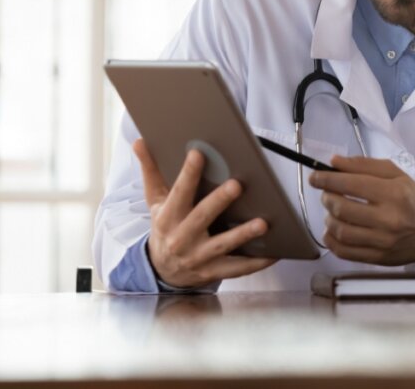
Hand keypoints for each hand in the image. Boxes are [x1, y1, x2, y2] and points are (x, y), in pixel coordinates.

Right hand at [135, 138, 276, 288]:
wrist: (161, 270)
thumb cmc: (165, 227)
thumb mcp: (155, 201)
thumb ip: (151, 171)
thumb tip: (139, 141)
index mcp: (167, 217)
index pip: (178, 192)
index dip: (187, 174)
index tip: (198, 153)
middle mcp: (181, 238)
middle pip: (201, 217)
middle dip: (219, 201)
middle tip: (237, 184)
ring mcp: (197, 257)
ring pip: (221, 245)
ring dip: (242, 235)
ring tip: (263, 223)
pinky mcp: (212, 271)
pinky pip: (237, 269)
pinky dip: (256, 263)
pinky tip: (274, 252)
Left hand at [309, 155, 414, 264]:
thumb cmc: (413, 199)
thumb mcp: (396, 174)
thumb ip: (364, 165)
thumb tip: (334, 163)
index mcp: (393, 193)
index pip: (351, 184)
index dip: (327, 179)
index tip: (315, 177)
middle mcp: (388, 218)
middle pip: (341, 208)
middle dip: (327, 197)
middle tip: (328, 193)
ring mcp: (382, 241)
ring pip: (340, 231)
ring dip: (328, 218)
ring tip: (333, 211)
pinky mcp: (377, 258)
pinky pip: (343, 252)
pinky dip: (331, 240)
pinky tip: (333, 230)